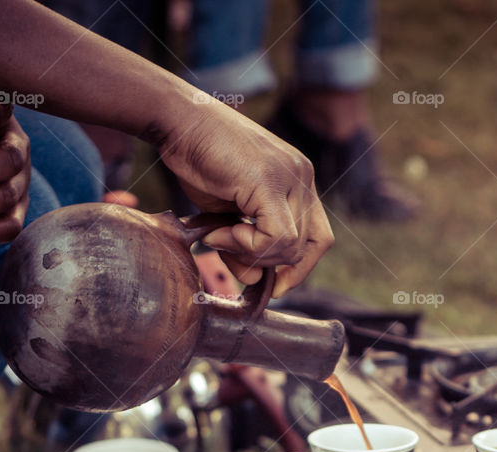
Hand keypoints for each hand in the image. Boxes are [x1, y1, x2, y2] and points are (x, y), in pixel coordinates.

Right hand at [159, 97, 332, 296]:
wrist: (178, 123)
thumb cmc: (198, 162)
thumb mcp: (228, 215)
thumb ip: (247, 246)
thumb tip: (258, 280)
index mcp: (298, 182)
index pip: (318, 238)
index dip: (300, 268)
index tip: (274, 284)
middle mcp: (302, 177)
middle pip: (308, 247)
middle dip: (267, 264)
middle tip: (230, 255)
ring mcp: (290, 176)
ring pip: (292, 247)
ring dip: (251, 254)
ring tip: (219, 236)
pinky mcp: (271, 181)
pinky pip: (277, 238)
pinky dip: (247, 246)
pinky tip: (221, 232)